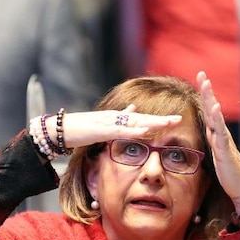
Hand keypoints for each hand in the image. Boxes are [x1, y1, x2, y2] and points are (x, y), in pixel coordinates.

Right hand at [38, 105, 183, 150]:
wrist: (59, 129)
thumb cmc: (79, 129)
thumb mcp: (102, 125)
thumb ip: (119, 118)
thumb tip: (134, 108)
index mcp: (117, 118)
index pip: (142, 119)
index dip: (158, 119)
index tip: (175, 120)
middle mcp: (116, 118)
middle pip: (143, 118)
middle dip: (162, 119)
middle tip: (180, 119)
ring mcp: (109, 123)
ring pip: (136, 122)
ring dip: (153, 123)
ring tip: (169, 123)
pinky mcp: (101, 130)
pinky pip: (121, 131)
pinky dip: (134, 131)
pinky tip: (146, 130)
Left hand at [195, 71, 239, 215]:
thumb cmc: (229, 173)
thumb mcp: (216, 153)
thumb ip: (212, 141)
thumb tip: (207, 131)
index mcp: (217, 135)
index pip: (209, 112)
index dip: (205, 96)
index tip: (200, 80)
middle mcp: (221, 135)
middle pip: (213, 109)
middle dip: (207, 91)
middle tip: (202, 74)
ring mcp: (224, 141)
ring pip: (216, 117)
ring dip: (211, 100)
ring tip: (206, 85)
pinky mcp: (226, 150)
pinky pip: (221, 132)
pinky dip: (218, 120)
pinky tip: (215, 108)